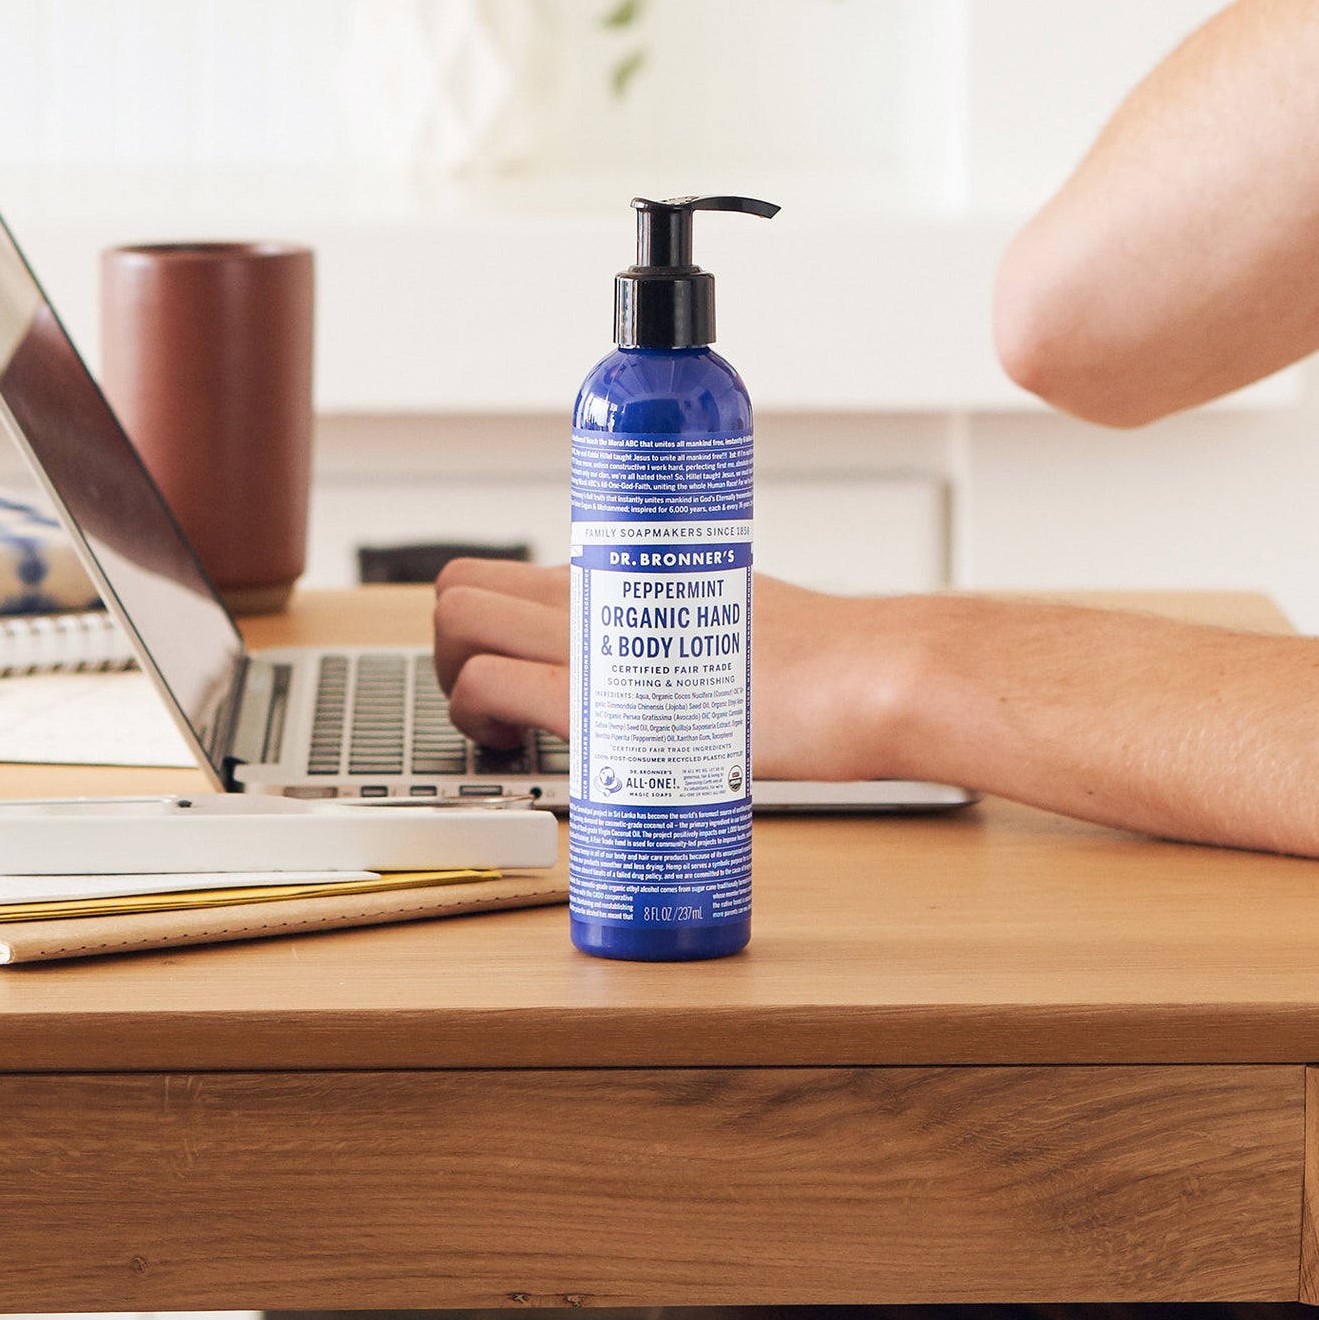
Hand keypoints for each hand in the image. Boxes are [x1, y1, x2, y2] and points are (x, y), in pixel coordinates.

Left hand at [431, 557, 918, 775]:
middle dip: (448, 646)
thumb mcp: (743, 616)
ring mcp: (597, 641)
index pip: (507, 569)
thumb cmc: (831, 659)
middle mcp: (602, 593)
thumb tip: (685, 666)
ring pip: (457, 625)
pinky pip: (493, 687)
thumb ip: (695, 632)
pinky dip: (479, 721)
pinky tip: (518, 750)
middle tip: (492, 696)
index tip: (508, 660)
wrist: (870, 678)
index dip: (484, 615)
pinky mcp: (602, 699)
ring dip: (451, 683)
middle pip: (459, 587)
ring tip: (502, 728)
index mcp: (634, 571)